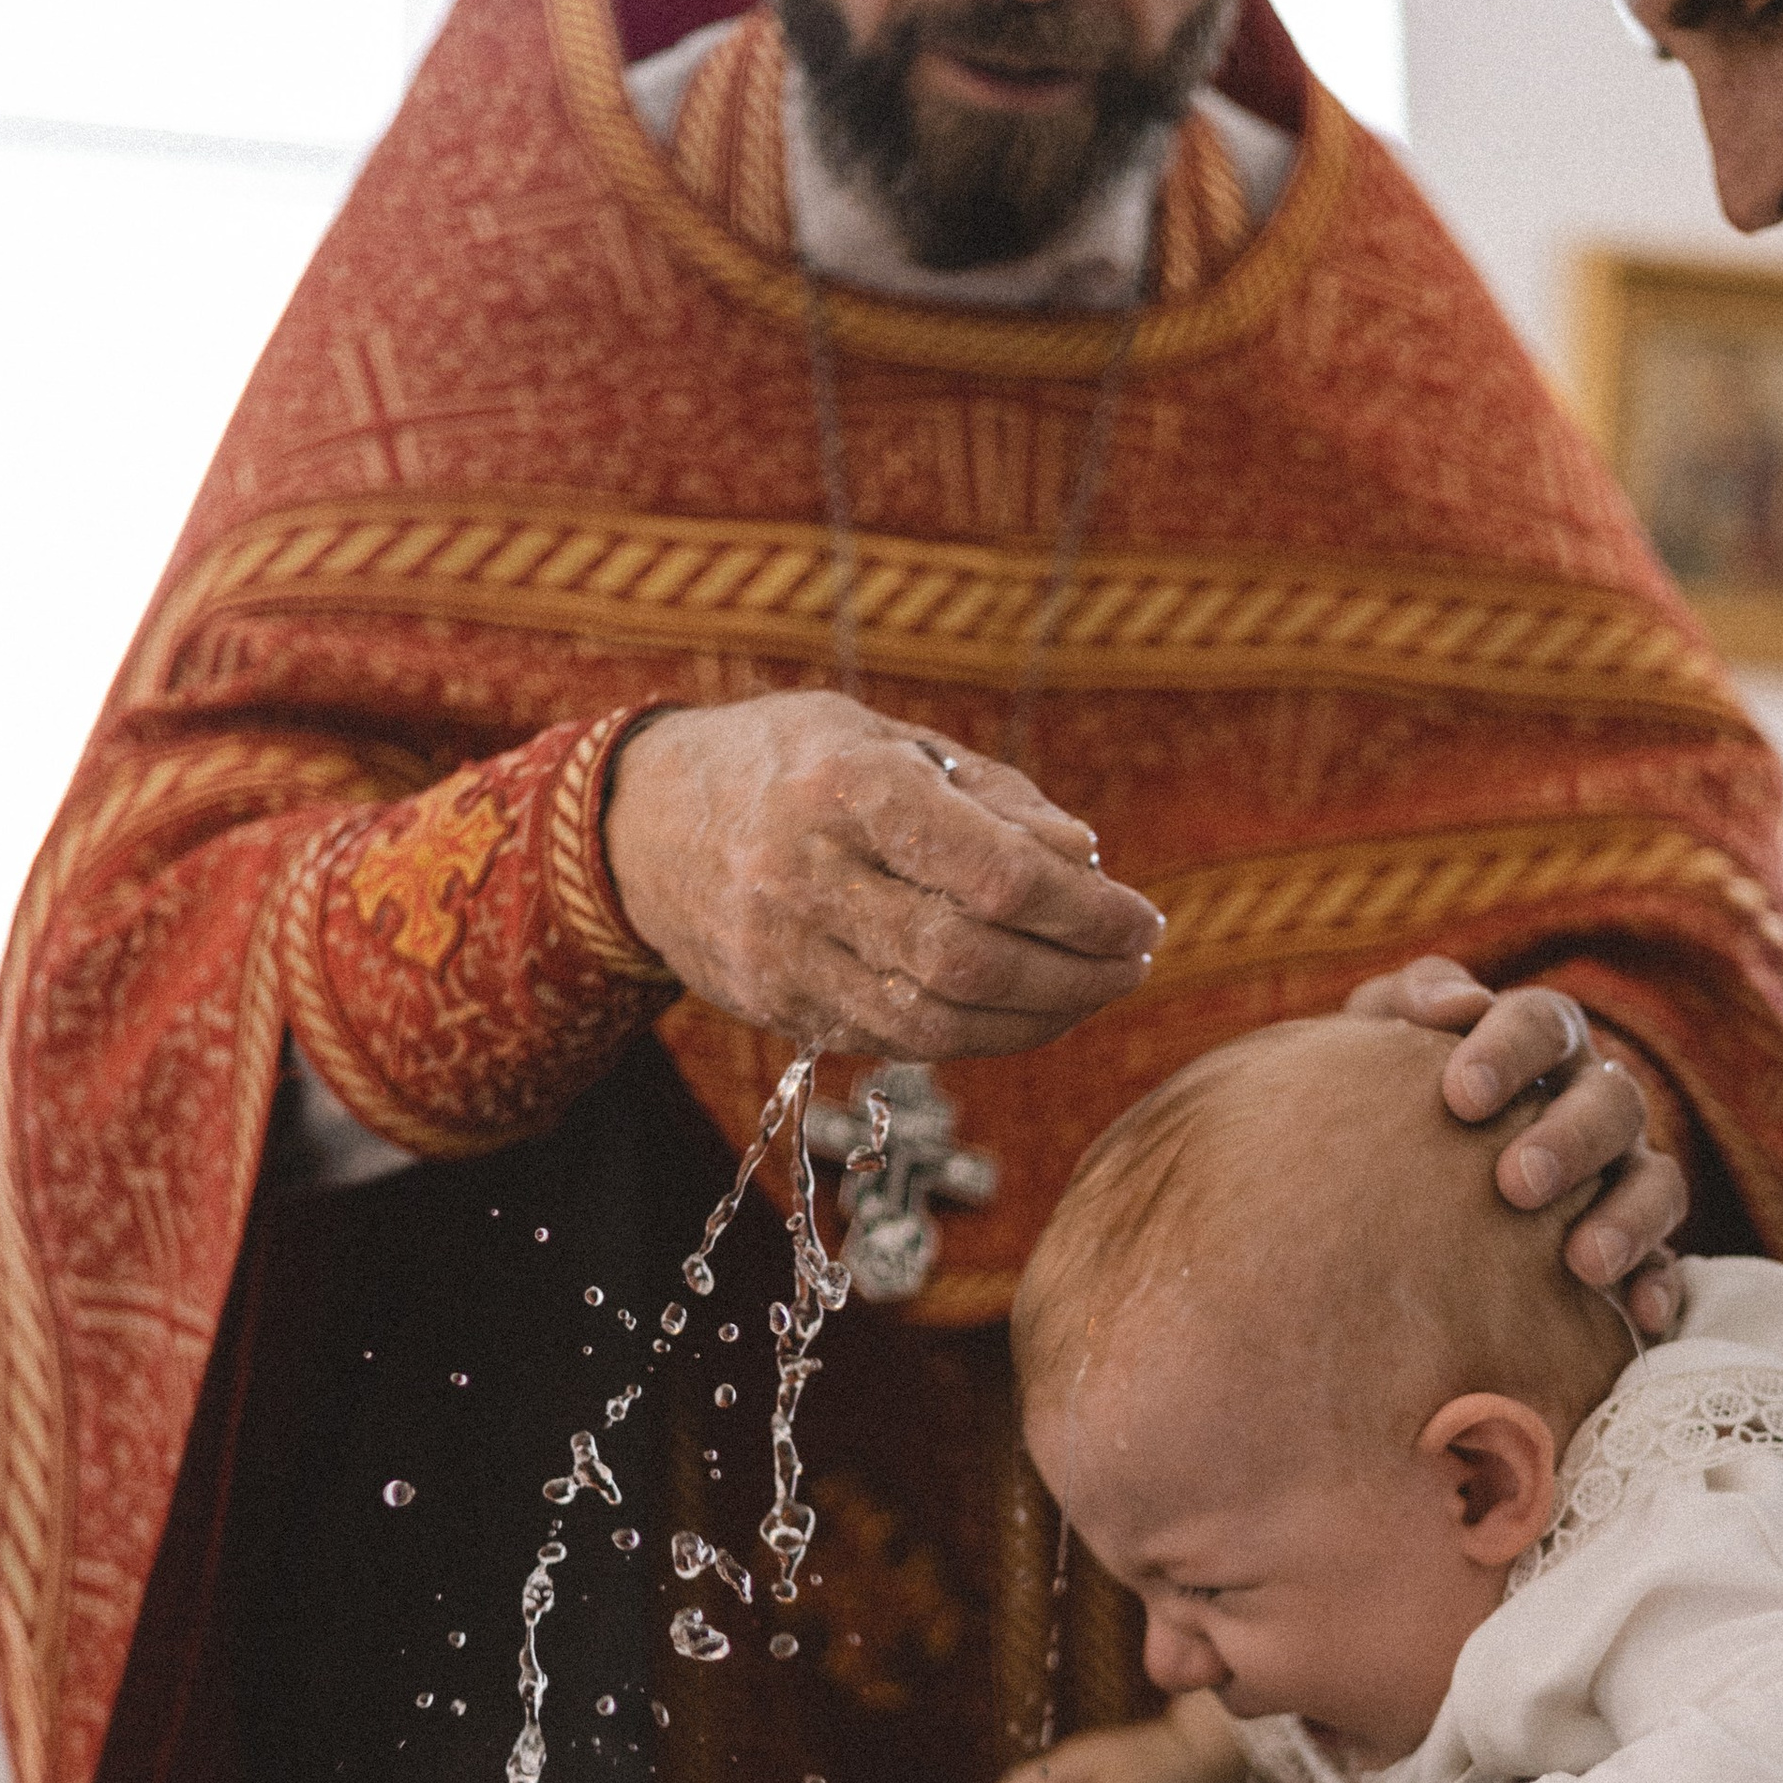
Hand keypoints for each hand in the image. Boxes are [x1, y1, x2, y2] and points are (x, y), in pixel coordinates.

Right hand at [604, 691, 1161, 1057]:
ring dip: (1038, 1019)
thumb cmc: (793, 764)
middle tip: (1134, 964)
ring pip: (937, 1020)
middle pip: (971, 960)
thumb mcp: (887, 740)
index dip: (1086, 910)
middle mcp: (806, 875)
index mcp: (845, 787)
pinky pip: (899, 1042)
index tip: (1141, 919)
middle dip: (1074, 975)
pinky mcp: (780, 1009)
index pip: (995, 874)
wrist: (640, 824)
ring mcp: (785, 953)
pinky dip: (981, 1036)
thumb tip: (1087, 862)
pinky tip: (1027, 1013)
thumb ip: (992, 800)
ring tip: (1094, 991)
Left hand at [1343, 955, 1686, 1334]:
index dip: (1510, 1052)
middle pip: (1611, 1101)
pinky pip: (1667, 1262)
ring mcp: (1623, 1173)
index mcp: (1540, 1042)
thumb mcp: (1383, 1043)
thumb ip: (1408, 1004)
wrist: (1382, 1184)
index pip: (1543, 1024)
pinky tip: (1643, 1317)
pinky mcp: (1637, 1246)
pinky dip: (1661, 1284)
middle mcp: (1593, 1100)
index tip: (1460, 1095)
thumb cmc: (1390, 1101)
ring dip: (1628, 1217)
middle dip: (1570, 1140)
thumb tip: (1458, 1002)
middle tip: (1517, 1184)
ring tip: (1584, 1261)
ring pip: (1655, 1179)